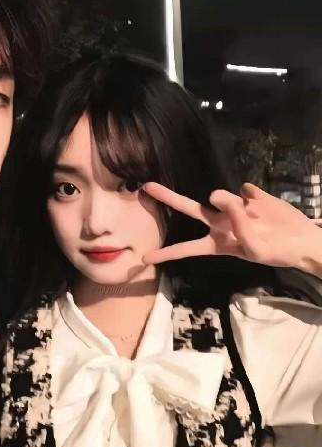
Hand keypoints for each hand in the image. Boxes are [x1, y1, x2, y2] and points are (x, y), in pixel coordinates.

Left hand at [142, 182, 321, 274]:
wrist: (301, 240)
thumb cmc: (276, 252)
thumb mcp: (255, 248)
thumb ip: (237, 225)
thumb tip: (218, 195)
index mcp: (217, 244)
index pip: (187, 248)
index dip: (167, 253)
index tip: (144, 258)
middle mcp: (219, 224)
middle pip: (189, 209)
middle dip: (168, 198)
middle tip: (146, 187)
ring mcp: (233, 208)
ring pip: (219, 195)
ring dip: (227, 200)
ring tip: (248, 210)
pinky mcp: (250, 195)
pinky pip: (245, 189)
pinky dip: (251, 195)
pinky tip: (261, 203)